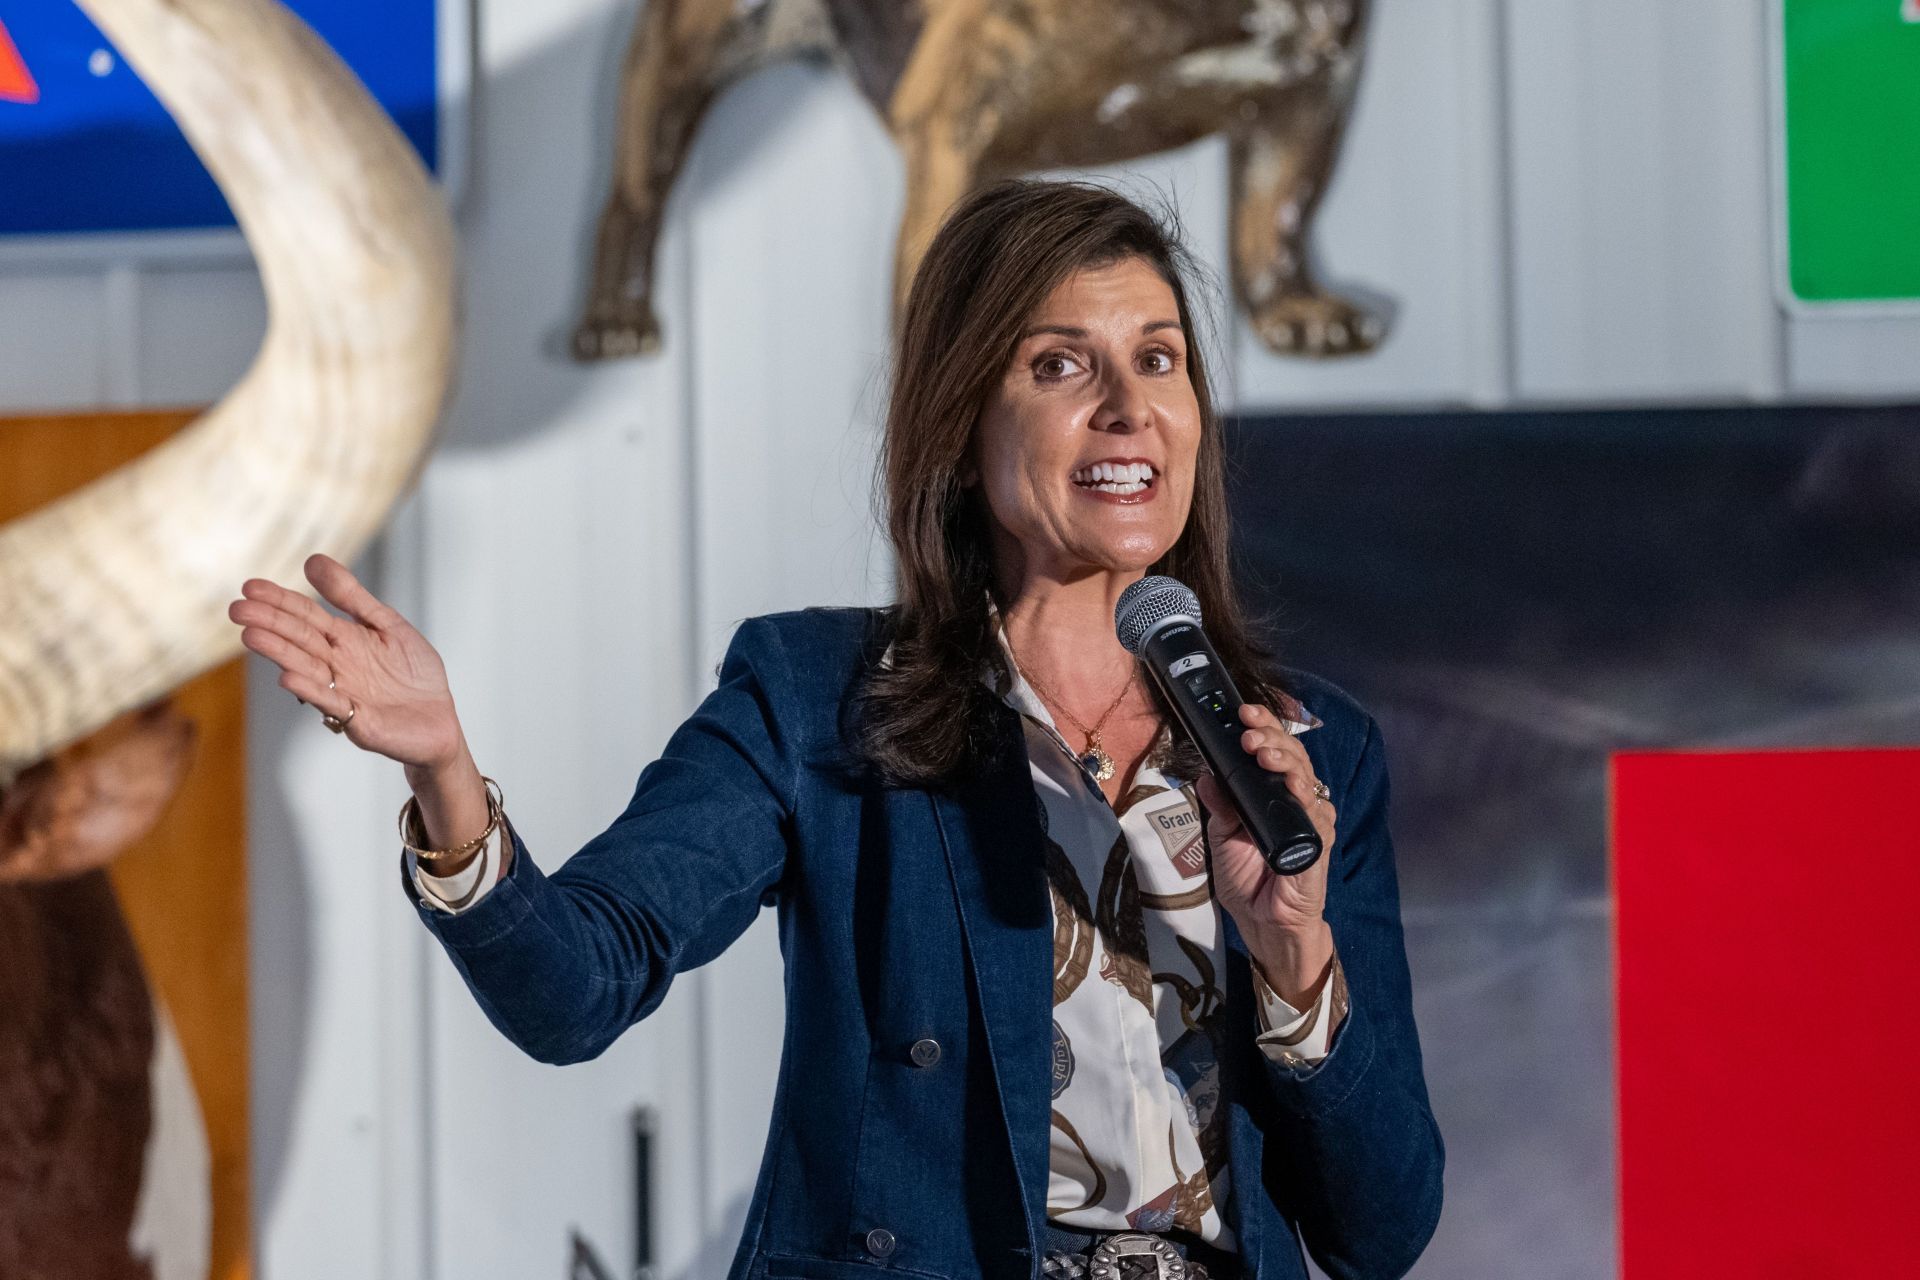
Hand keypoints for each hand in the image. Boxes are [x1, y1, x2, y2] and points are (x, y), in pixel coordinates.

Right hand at [228, 553, 464, 771]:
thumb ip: (353, 597)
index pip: (306, 615)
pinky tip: (287, 677)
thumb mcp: (388, 625)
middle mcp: (337, 666)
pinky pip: (332, 704)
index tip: (249, 586)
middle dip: (270, 624)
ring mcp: (344, 693)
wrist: (440, 722)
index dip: (280, 600)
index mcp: (344, 640)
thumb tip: (313, 561)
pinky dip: (311, 691)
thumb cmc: (415, 674)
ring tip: (252, 636)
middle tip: (237, 609)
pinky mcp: (359, 721)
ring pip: (306, 669)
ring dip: (279, 653)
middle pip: (299, 640)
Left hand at [1197, 702, 1335, 982]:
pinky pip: (1316, 815)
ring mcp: (1311, 821)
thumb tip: (1206, 775)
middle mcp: (1296, 802)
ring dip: (1285, 760)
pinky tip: (1292, 785)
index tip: (1244, 713)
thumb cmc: (1248, 881)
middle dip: (1272, 737)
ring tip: (1262, 751)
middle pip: (1293, 757)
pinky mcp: (1319, 845)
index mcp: (1273, 795)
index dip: (1264, 727)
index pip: (1274, 751)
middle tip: (1249, 729)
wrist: (1263, 924)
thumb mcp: (1222, 837)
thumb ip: (1219, 807)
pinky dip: (1304, 797)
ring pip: (1306, 778)